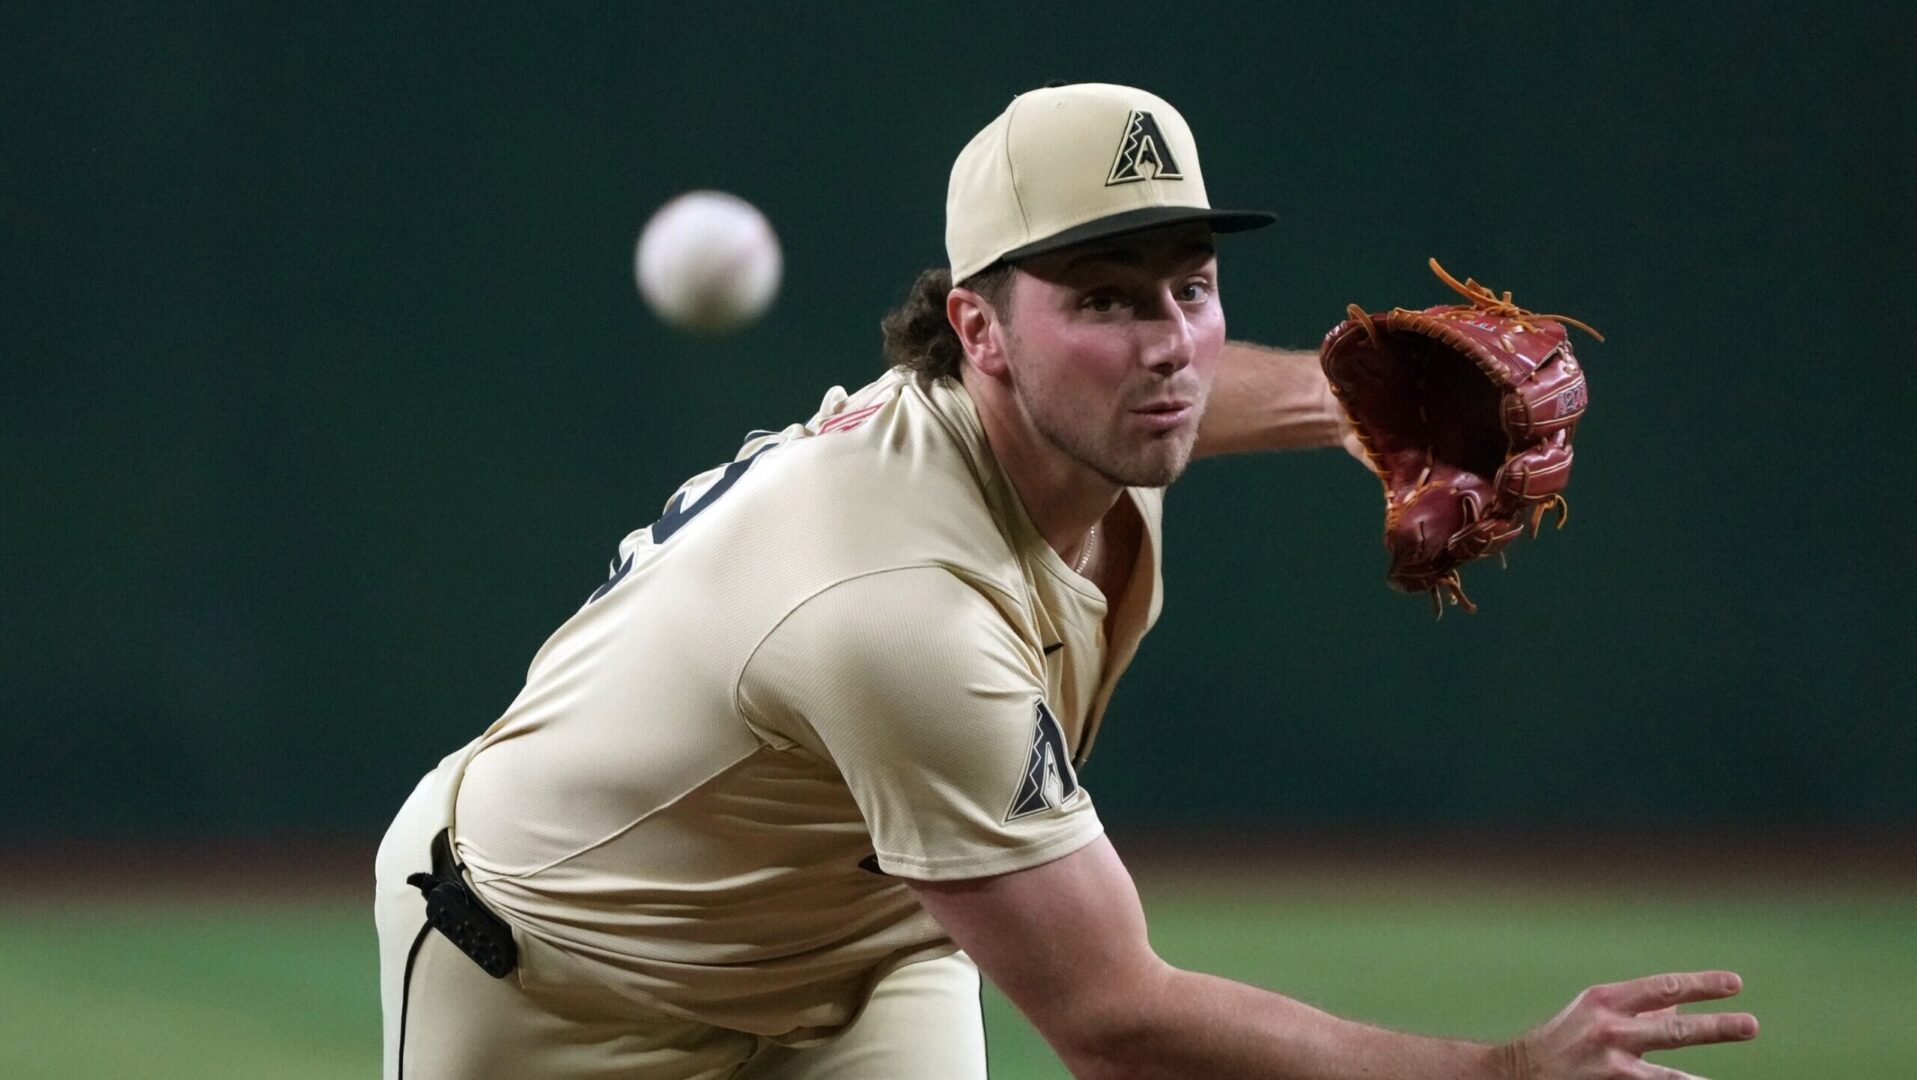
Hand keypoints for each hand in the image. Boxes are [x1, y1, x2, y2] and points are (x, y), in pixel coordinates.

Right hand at [1504, 970, 1757, 1079]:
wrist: (1519, 1073)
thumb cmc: (1564, 1038)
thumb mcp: (1595, 1012)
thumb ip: (1640, 1009)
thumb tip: (1682, 1003)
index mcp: (1605, 1001)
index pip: (1663, 987)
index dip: (1701, 985)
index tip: (1735, 984)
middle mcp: (1609, 1032)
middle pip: (1675, 1031)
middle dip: (1717, 1028)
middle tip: (1751, 1025)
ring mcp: (1610, 1068)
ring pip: (1670, 1077)